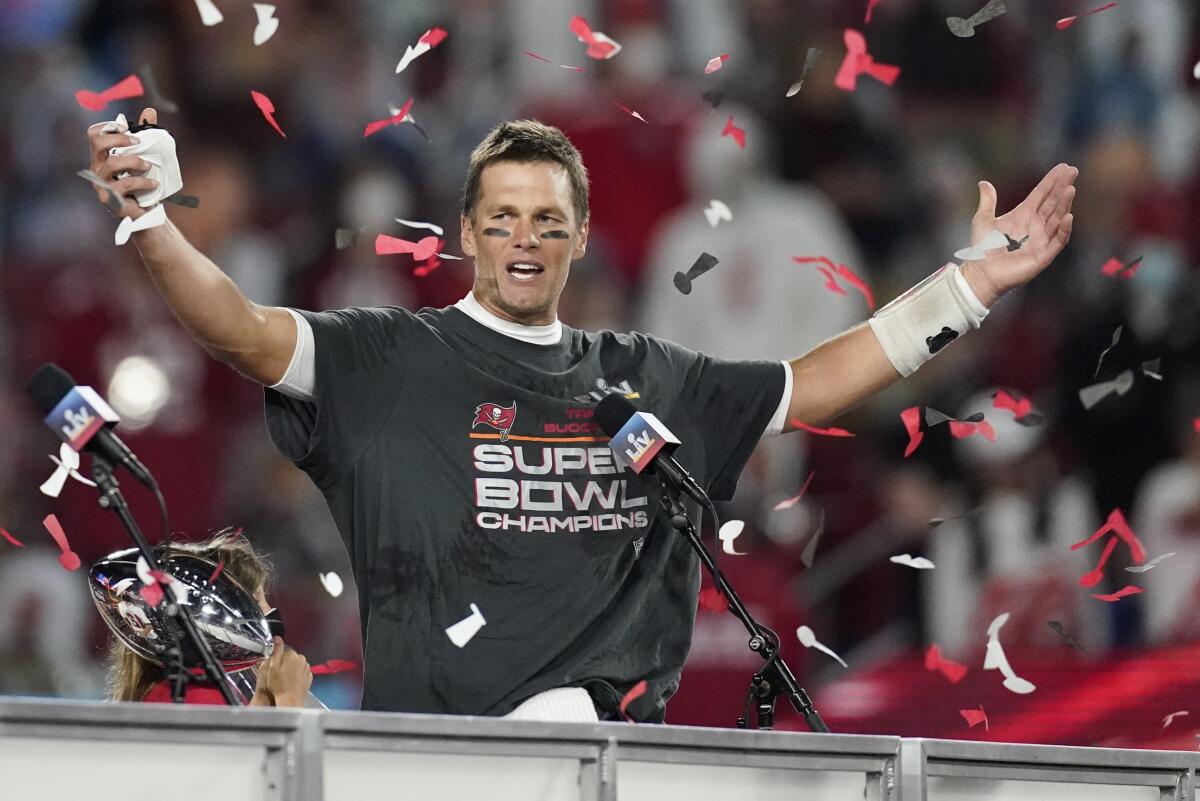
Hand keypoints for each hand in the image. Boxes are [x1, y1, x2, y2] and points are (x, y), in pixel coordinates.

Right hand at [86, 106, 159, 219]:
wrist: (146, 215)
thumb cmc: (142, 184)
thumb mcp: (145, 158)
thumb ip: (146, 135)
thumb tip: (149, 111)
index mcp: (103, 157)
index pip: (94, 135)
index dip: (108, 127)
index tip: (126, 128)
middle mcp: (98, 169)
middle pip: (98, 143)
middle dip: (119, 138)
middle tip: (138, 142)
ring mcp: (101, 184)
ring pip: (112, 163)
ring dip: (134, 161)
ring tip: (149, 166)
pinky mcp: (109, 199)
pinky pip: (124, 184)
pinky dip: (142, 182)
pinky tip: (154, 184)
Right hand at [256, 636, 312, 707]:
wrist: (290, 700)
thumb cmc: (279, 685)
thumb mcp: (272, 667)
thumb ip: (276, 651)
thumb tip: (277, 638)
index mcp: (292, 655)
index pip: (284, 652)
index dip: (277, 660)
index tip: (274, 668)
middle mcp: (302, 659)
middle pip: (291, 658)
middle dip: (285, 664)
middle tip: (278, 675)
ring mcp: (307, 668)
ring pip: (297, 665)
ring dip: (292, 669)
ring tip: (285, 680)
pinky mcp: (309, 676)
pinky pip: (302, 673)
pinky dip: (297, 676)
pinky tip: (291, 683)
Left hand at [960, 163, 1077, 306]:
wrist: (981, 273)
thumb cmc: (982, 248)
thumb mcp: (983, 220)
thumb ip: (988, 201)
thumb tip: (983, 183)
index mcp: (1023, 214)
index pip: (1041, 194)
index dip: (1051, 181)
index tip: (1063, 167)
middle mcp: (1035, 225)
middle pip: (1053, 202)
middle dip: (1062, 187)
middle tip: (1073, 171)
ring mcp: (1041, 239)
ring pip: (1057, 218)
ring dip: (1064, 204)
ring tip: (1070, 189)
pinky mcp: (1043, 255)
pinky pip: (1058, 240)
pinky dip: (1063, 229)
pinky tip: (1068, 216)